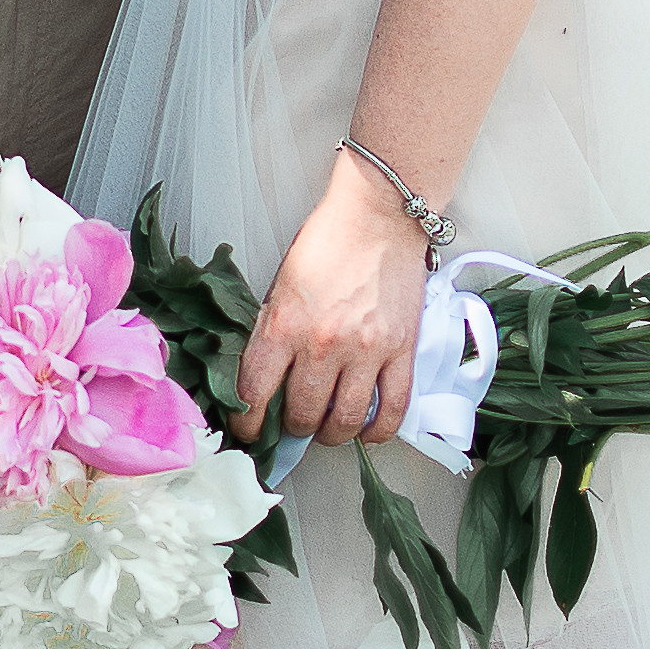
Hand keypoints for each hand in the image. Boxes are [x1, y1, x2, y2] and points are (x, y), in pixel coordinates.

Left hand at [226, 153, 429, 453]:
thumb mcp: (281, 283)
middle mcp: (323, 343)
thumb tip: (266, 377)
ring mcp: (366, 350)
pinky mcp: (401, 351)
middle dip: (293, 428)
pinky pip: (392, 410)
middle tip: (292, 426)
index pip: (255, 393)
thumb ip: (274, 330)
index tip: (248, 430)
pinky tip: (367, 429)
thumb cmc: (327, 242)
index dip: (247, 423)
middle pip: (303, 414)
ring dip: (332, 434)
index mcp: (284, 324)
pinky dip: (378, 430)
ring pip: (346, 420)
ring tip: (327, 428)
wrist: (378, 214)